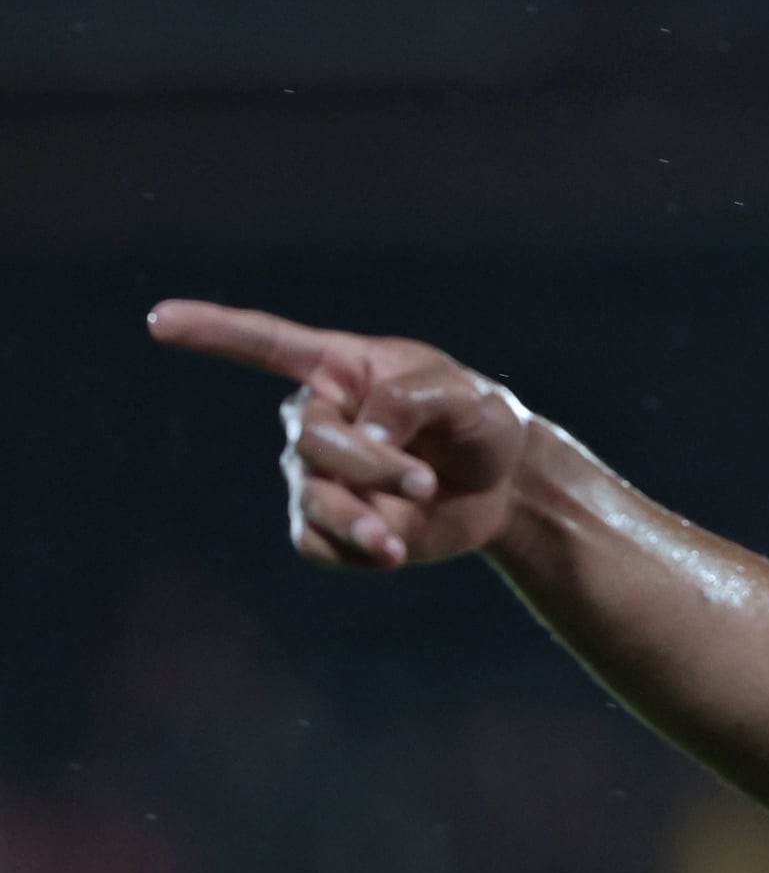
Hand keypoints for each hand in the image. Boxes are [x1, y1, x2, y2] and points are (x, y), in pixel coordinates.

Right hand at [149, 299, 536, 569]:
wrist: (505, 486)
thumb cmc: (480, 424)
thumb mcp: (464, 397)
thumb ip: (409, 401)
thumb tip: (360, 434)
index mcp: (342, 369)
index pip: (267, 344)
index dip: (214, 333)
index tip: (159, 321)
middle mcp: (320, 419)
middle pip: (310, 441)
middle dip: (368, 465)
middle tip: (424, 482)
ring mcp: (320, 474)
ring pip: (311, 498)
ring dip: (357, 518)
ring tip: (397, 541)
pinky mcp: (332, 525)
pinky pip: (317, 544)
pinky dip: (354, 552)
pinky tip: (394, 552)